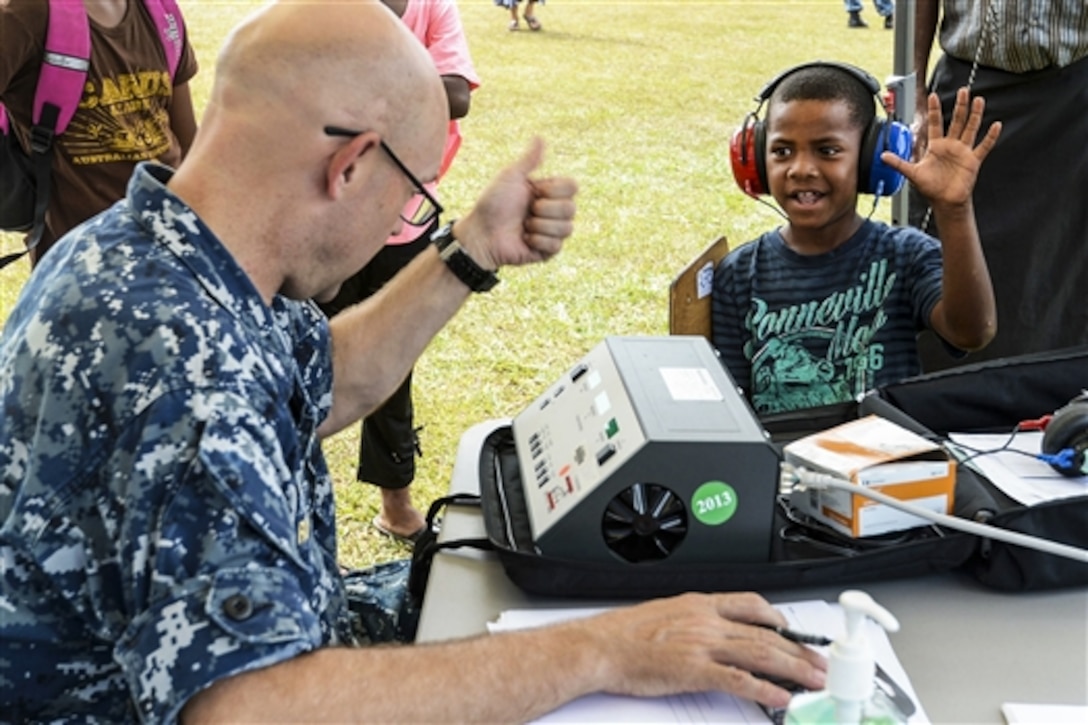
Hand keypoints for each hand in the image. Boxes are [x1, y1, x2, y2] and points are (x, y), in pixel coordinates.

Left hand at [453, 138, 577, 269]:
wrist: (482, 232)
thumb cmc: (492, 203)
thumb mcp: (511, 176)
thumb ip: (529, 159)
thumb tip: (540, 137)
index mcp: (549, 193)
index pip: (572, 187)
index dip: (554, 190)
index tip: (534, 190)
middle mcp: (554, 212)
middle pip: (571, 208)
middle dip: (544, 209)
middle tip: (527, 211)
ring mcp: (552, 232)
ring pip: (566, 228)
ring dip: (540, 226)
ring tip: (524, 225)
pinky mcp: (548, 251)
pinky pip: (556, 245)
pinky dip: (537, 241)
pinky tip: (525, 239)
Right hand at [568, 592, 826, 708]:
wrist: (601, 647)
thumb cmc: (625, 635)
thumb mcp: (666, 614)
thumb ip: (694, 621)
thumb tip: (714, 634)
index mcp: (700, 604)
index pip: (751, 604)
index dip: (779, 619)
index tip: (795, 632)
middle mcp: (706, 621)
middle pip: (765, 634)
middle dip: (799, 651)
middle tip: (820, 664)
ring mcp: (703, 645)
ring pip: (760, 654)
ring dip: (793, 669)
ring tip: (813, 682)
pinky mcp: (695, 671)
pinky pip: (739, 681)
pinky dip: (764, 690)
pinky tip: (781, 698)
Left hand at [883, 87, 1001, 209]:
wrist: (944, 202)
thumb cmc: (930, 188)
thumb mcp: (912, 173)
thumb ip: (898, 163)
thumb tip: (882, 156)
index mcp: (936, 146)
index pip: (935, 123)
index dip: (934, 110)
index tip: (933, 95)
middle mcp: (951, 145)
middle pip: (956, 121)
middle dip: (960, 106)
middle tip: (963, 91)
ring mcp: (963, 151)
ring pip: (971, 128)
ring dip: (975, 115)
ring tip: (978, 100)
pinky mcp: (973, 160)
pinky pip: (984, 146)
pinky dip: (990, 137)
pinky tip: (996, 125)